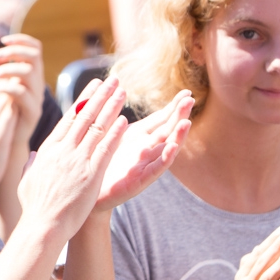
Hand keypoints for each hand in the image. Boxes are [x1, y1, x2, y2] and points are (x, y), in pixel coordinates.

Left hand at [0, 33, 45, 144]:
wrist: (9, 143)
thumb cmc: (4, 114)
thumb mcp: (6, 90)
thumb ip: (6, 74)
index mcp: (33, 75)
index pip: (35, 48)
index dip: (21, 40)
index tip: (2, 39)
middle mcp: (38, 84)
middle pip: (34, 56)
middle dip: (13, 51)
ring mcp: (37, 98)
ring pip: (28, 72)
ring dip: (6, 68)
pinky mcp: (32, 112)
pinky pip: (21, 93)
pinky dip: (5, 86)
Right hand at [16, 77, 129, 240]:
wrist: (42, 226)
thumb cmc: (35, 208)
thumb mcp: (27, 181)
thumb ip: (31, 165)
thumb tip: (32, 155)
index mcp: (48, 149)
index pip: (68, 118)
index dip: (83, 100)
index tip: (94, 87)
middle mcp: (63, 150)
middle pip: (84, 116)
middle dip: (100, 95)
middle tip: (112, 80)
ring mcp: (77, 161)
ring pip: (97, 127)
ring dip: (111, 107)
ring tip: (122, 92)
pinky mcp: (91, 174)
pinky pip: (105, 148)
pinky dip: (115, 133)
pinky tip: (124, 120)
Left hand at [95, 89, 192, 210]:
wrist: (88, 189)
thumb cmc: (99, 160)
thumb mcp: (108, 133)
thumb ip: (114, 116)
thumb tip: (115, 90)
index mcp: (139, 137)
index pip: (161, 119)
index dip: (174, 107)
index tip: (187, 92)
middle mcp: (146, 149)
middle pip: (168, 130)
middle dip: (179, 115)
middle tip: (191, 99)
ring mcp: (145, 165)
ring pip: (166, 149)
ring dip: (177, 136)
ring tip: (186, 122)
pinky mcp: (139, 180)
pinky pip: (155, 169)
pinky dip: (164, 158)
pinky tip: (171, 147)